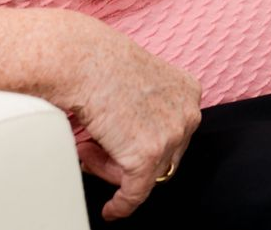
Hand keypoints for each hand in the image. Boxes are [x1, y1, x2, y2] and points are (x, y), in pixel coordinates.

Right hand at [60, 15, 202, 221]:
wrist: (82, 60)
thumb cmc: (99, 62)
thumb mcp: (139, 80)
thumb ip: (146, 106)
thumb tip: (132, 134)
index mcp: (187, 91)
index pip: (174, 133)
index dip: (144, 142)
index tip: (126, 150)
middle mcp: (187, 112)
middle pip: (163, 155)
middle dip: (129, 157)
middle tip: (98, 149)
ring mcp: (170, 134)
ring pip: (144, 173)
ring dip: (113, 168)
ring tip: (88, 149)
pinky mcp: (147, 155)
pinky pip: (136, 192)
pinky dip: (123, 204)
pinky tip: (112, 210)